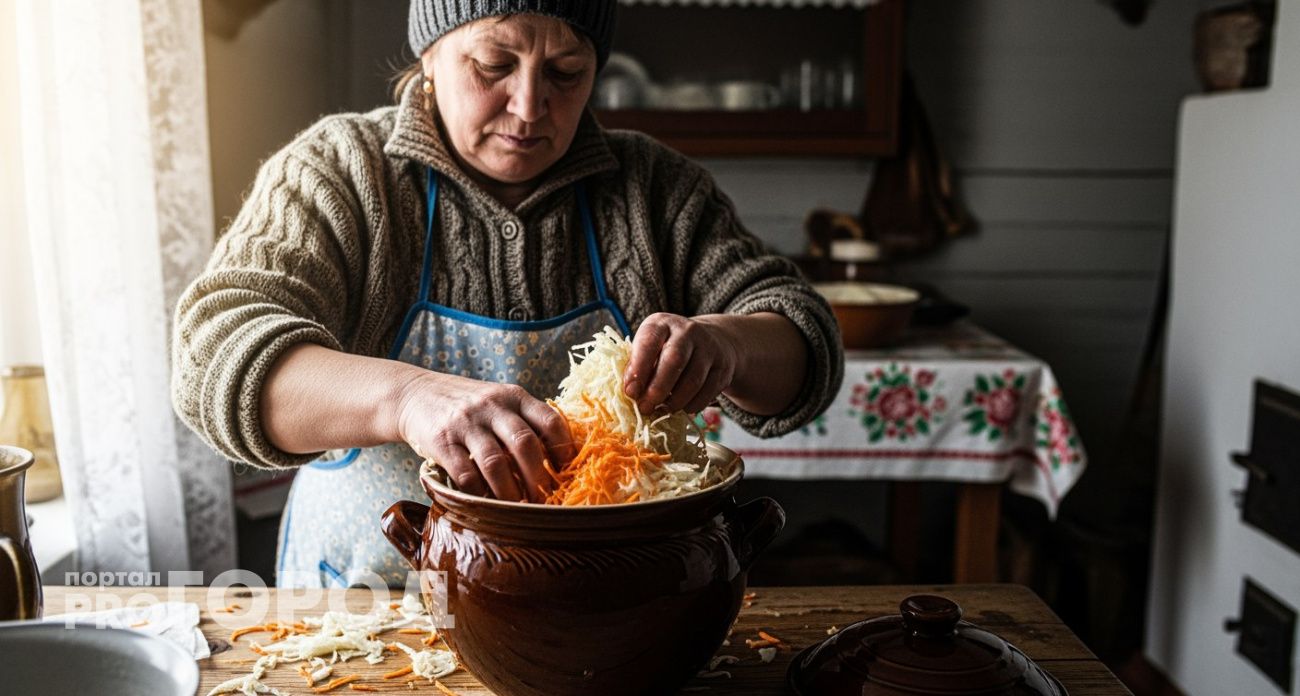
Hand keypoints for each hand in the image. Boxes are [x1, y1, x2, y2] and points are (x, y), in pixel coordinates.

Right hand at [394, 372, 575, 502]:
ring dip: (510, 492)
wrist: (414, 394)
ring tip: (517, 509)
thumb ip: (524, 422)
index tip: (568, 473)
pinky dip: (479, 493)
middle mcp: (492, 406)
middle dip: (538, 478)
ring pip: (495, 463)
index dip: (564, 449)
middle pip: (524, 444)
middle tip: (543, 500)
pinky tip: (486, 504)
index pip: (550, 420)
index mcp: (514, 396)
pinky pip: (465, 473)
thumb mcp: (499, 401)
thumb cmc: (468, 406)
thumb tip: (558, 463)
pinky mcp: (442, 441)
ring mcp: (466, 423)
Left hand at [622, 313, 740, 414]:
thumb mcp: (651, 347)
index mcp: (662, 324)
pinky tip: (682, 409)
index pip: (649, 342)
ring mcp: (709, 348)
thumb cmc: (670, 348)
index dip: (638, 369)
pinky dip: (693, 405)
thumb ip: (639, 365)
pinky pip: (708, 391)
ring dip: (675, 401)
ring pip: (693, 380)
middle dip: (657, 388)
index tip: (630, 392)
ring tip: (663, 410)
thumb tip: (631, 392)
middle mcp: (687, 331)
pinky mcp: (723, 367)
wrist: (712, 341)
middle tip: (645, 408)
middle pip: (674, 360)